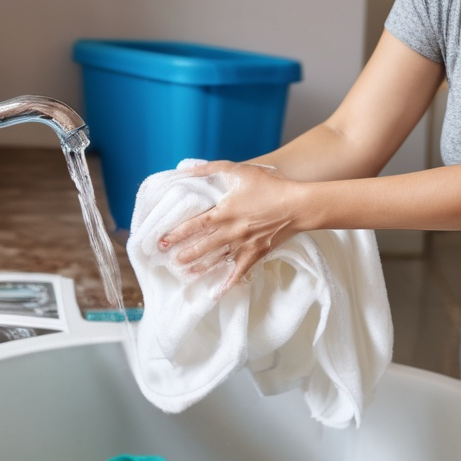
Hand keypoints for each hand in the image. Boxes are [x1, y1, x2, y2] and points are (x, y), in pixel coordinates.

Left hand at [159, 161, 301, 293]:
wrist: (297, 205)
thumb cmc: (269, 186)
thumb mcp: (239, 170)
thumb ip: (211, 169)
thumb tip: (187, 171)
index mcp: (225, 212)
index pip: (195, 225)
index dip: (177, 234)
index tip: (162, 241)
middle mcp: (231, 231)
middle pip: (203, 246)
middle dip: (185, 254)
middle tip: (170, 261)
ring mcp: (244, 245)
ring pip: (217, 260)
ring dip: (200, 267)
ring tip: (186, 273)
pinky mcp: (256, 254)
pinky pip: (239, 271)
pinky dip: (228, 283)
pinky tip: (217, 292)